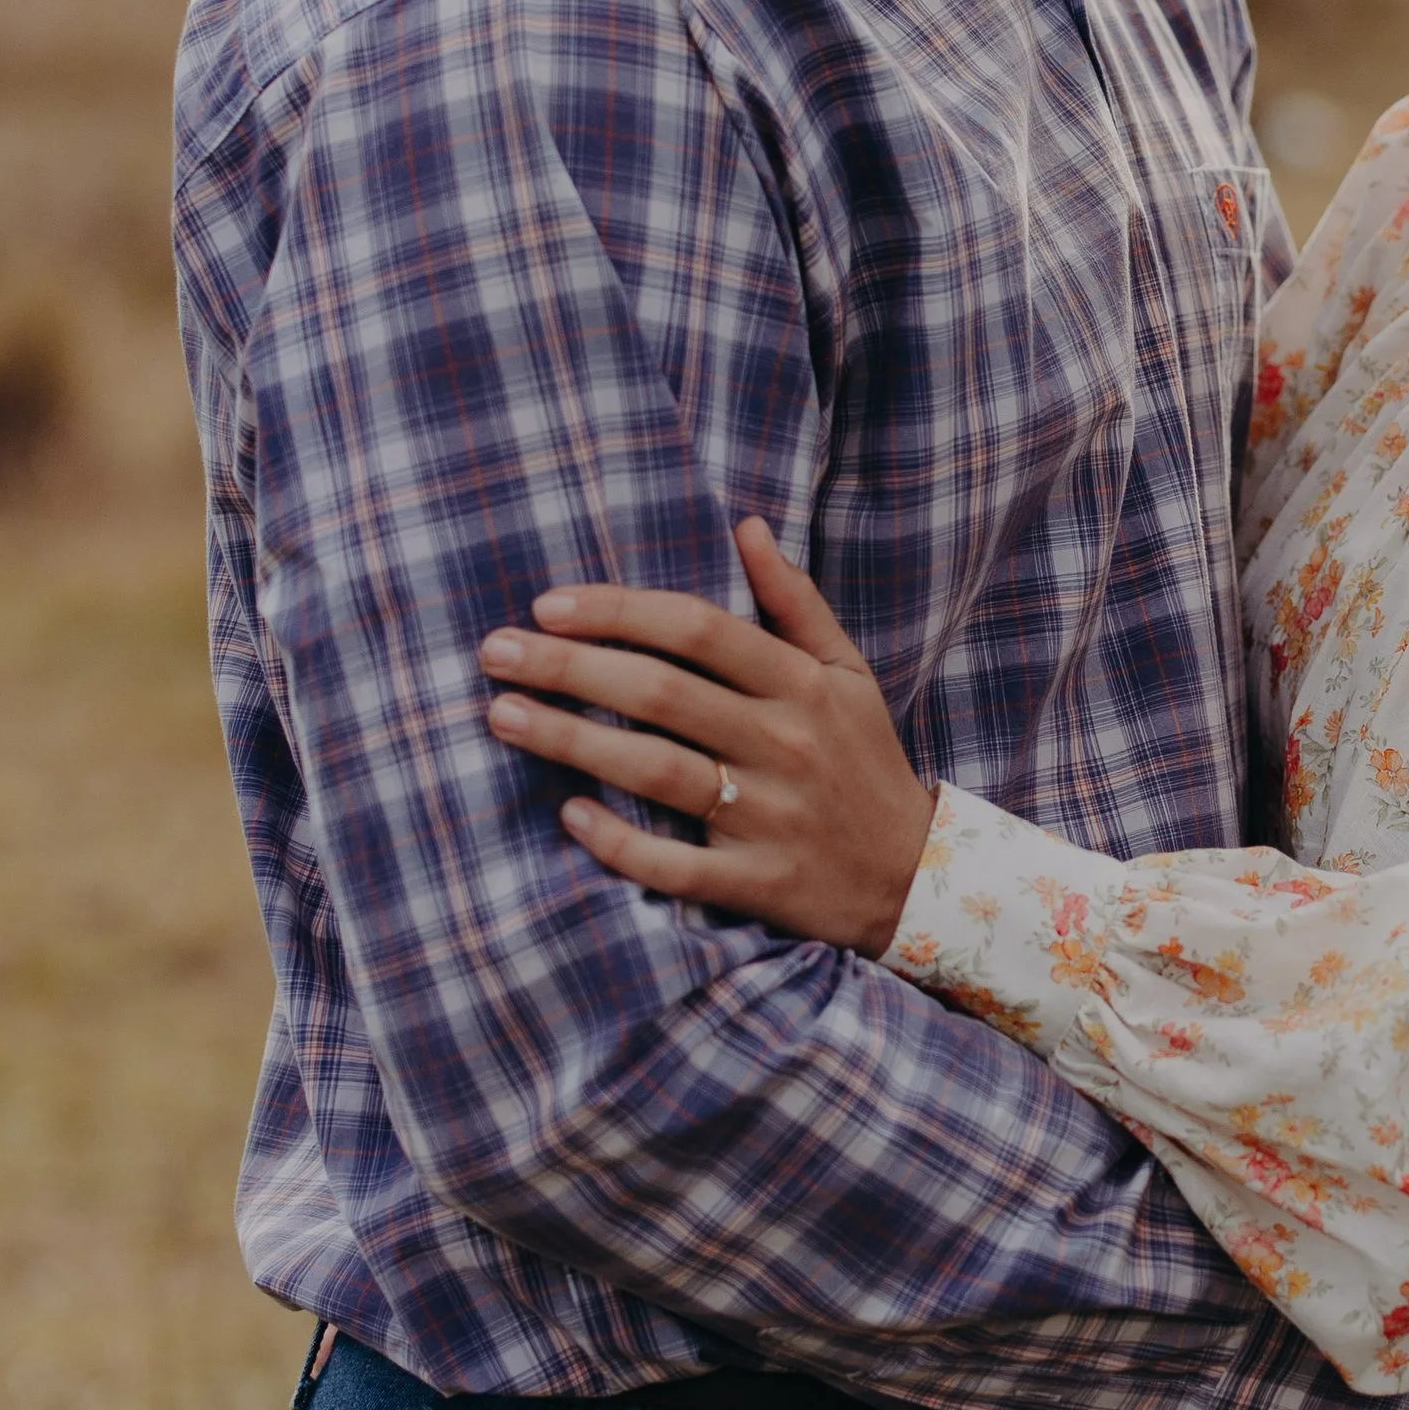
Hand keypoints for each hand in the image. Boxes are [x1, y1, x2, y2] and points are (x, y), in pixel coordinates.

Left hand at [477, 519, 935, 954]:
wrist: (913, 876)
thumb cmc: (863, 759)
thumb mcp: (847, 672)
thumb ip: (795, 601)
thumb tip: (747, 526)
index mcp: (802, 684)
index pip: (699, 629)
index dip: (620, 612)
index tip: (548, 604)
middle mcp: (785, 743)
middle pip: (663, 694)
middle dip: (571, 668)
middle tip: (495, 652)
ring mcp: (769, 815)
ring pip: (657, 773)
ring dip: (572, 742)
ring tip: (501, 717)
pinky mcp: (757, 882)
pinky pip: (676, 866)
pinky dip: (620, 842)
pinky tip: (568, 815)